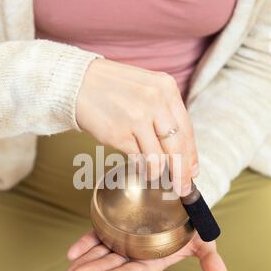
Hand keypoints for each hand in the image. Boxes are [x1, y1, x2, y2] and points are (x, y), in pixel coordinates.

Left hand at [66, 229, 227, 270]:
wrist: (178, 204)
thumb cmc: (191, 225)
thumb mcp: (203, 240)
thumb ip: (209, 257)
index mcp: (153, 260)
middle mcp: (135, 254)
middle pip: (113, 264)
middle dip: (94, 269)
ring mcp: (123, 242)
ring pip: (102, 252)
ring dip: (85, 259)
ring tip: (69, 268)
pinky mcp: (114, 228)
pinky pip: (97, 236)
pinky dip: (85, 243)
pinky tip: (71, 251)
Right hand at [77, 59, 198, 195]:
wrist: (77, 83)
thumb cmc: (113, 88)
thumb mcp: (147, 88)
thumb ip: (164, 113)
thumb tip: (180, 150)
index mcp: (166, 88)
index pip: (186, 130)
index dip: (191, 155)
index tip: (192, 172)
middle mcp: (155, 102)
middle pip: (178, 147)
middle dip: (182, 172)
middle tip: (183, 188)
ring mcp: (137, 119)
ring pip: (159, 159)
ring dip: (158, 173)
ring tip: (154, 174)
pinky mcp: (120, 134)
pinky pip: (139, 160)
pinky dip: (142, 168)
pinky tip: (140, 167)